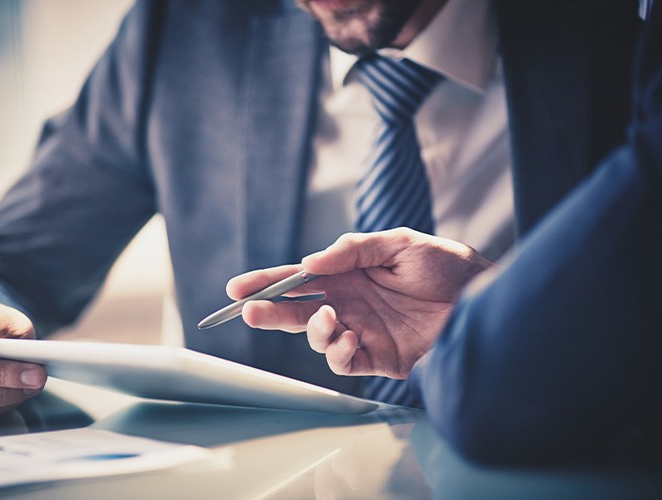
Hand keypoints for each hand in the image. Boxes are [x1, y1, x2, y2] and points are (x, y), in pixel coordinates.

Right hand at [227, 228, 491, 377]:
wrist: (485, 299)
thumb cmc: (447, 265)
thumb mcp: (400, 243)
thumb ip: (353, 250)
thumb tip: (310, 263)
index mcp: (349, 273)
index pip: (300, 278)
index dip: (268, 282)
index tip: (238, 288)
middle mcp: (350, 302)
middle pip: (297, 310)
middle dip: (270, 311)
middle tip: (249, 312)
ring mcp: (362, 330)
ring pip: (316, 337)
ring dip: (312, 330)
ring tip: (330, 318)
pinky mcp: (379, 357)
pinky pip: (344, 362)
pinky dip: (338, 352)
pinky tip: (349, 338)